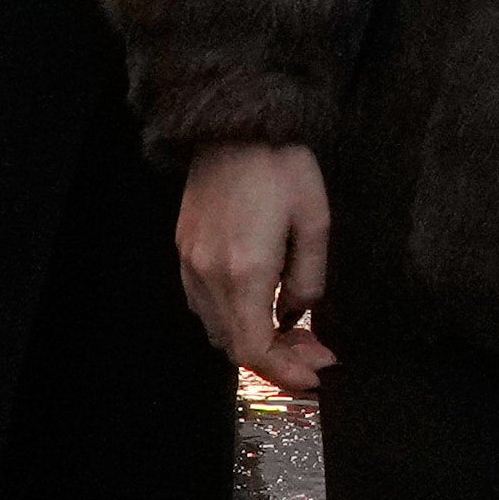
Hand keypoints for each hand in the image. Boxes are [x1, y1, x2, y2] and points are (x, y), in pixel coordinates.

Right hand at [175, 144, 334, 392]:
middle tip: (313, 352)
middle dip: (277, 358)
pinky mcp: (184, 248)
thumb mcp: (314, 222)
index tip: (313, 375)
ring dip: (252, 338)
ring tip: (290, 329)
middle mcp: (209, 274)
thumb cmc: (281, 166)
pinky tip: (259, 302)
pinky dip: (231, 316)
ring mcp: (191, 262)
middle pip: (234, 345)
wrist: (234, 124)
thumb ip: (309, 278)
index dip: (284, 372)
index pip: (255, 349)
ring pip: (216, 328)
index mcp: (245, 271)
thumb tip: (298, 311)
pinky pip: (202, 302)